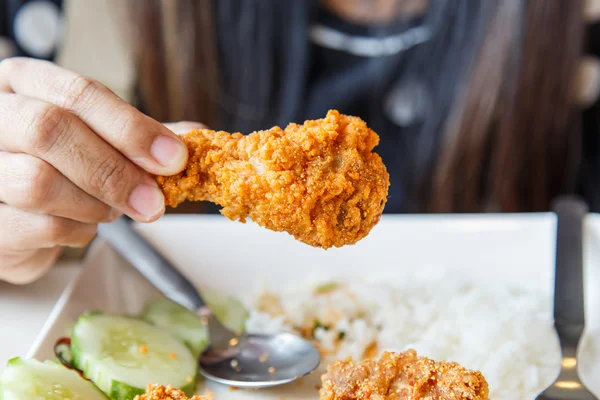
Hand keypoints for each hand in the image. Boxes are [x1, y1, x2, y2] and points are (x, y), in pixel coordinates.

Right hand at [0, 58, 195, 283]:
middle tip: (153, 201)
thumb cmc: (58, 163)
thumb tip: (197, 137)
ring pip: (39, 181)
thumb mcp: (98, 137)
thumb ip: (142, 136)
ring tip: (111, 209)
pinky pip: (36, 225)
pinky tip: (82, 224)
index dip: (132, 128)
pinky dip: (75, 231)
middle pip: (50, 130)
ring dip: (94, 204)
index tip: (173, 158)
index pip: (78, 93)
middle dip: (114, 171)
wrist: (13, 210)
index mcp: (26, 83)